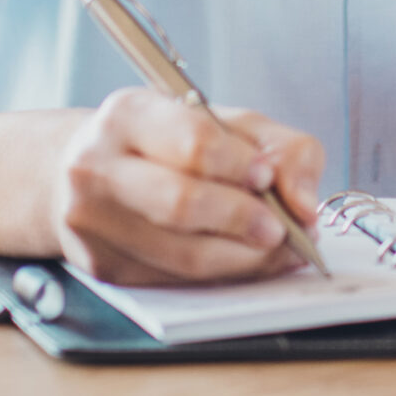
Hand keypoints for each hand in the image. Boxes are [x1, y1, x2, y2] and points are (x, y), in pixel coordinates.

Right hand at [50, 90, 323, 283]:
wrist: (90, 169)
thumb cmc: (170, 142)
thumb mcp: (230, 123)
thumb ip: (283, 149)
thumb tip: (305, 204)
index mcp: (130, 114)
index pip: (194, 143)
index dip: (241, 165)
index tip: (268, 178)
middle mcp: (97, 166)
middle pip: (182, 204)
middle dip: (244, 219)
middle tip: (281, 228)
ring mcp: (92, 221)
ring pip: (181, 255)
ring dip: (242, 258)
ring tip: (275, 248)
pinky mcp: (101, 266)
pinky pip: (173, 280)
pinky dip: (219, 276)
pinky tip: (244, 261)